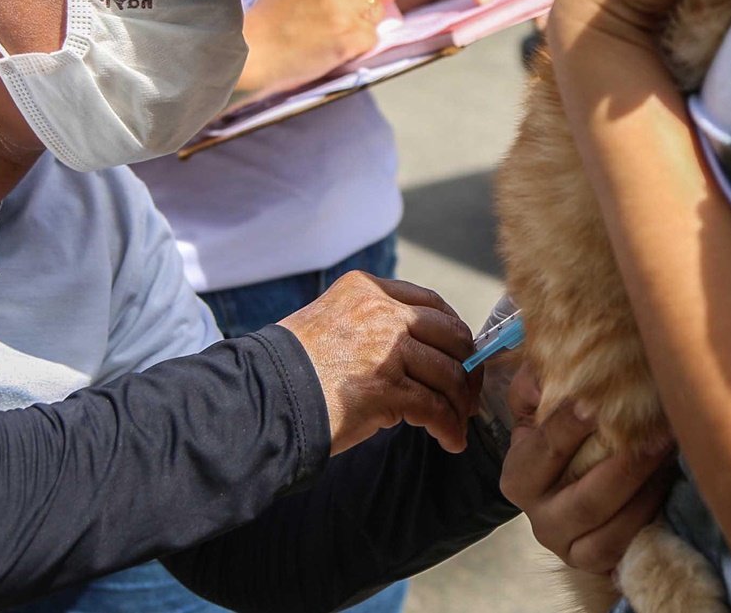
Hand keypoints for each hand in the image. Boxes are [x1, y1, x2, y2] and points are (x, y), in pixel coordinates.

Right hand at [238, 0, 387, 93]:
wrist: (254, 54)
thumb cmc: (271, 17)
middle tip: (338, 11)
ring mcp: (347, 10)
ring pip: (377, 11)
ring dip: (361, 20)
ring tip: (332, 28)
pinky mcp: (352, 38)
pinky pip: (372, 36)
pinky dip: (358, 43)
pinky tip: (334, 43)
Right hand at [281, 272, 479, 455]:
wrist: (262, 398)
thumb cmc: (292, 368)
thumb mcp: (331, 321)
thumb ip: (371, 324)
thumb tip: (419, 350)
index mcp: (366, 290)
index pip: (430, 303)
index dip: (454, 331)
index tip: (462, 353)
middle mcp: (381, 311)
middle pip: (449, 335)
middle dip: (466, 366)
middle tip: (468, 393)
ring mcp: (386, 348)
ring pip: (447, 374)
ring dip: (459, 403)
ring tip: (459, 423)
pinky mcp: (386, 389)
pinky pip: (434, 409)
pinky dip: (448, 428)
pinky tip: (450, 441)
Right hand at [500, 365, 676, 574]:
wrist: (564, 483)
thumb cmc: (554, 433)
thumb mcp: (535, 405)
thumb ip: (533, 383)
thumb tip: (545, 382)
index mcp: (518, 477)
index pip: (547, 448)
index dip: (573, 425)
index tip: (601, 402)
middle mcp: (538, 518)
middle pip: (587, 497)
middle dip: (627, 463)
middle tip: (659, 429)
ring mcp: (568, 546)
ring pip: (612, 526)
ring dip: (647, 487)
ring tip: (670, 449)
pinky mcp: (596, 562)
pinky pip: (627, 544)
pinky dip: (651, 511)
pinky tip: (669, 479)